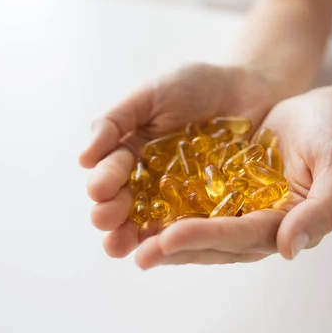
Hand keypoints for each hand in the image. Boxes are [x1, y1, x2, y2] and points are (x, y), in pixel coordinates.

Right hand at [79, 63, 281, 257]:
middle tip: (106, 221)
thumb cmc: (195, 87)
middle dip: (113, 216)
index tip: (99, 190)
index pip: (112, 174)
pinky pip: (199, 222)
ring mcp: (184, 197)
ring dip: (139, 236)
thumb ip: (115, 122)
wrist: (248, 86)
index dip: (104, 183)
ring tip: (126, 247)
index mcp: (132, 156)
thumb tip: (83, 159)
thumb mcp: (150, 96)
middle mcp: (153, 182)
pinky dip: (186, 234)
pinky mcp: (215, 207)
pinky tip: (173, 243)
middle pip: (128, 206)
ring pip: (157, 222)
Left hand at [135, 90, 331, 267]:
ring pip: (198, 227)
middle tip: (137, 252)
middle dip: (175, 247)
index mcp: (287, 222)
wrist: (324, 111)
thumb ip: (323, 207)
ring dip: (163, 235)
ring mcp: (240, 206)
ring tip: (127, 240)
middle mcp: (259, 222)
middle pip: (214, 242)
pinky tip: (137, 207)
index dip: (208, 238)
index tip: (170, 238)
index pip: (244, 236)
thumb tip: (290, 249)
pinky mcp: (225, 187)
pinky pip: (193, 201)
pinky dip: (166, 206)